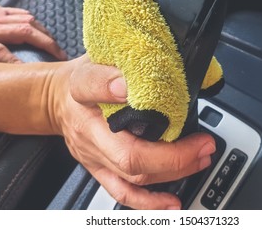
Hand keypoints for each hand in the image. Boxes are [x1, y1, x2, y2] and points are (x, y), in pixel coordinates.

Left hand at [0, 5, 66, 62]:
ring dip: (44, 32)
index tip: (36, 75)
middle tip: (61, 56)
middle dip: (46, 44)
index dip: (20, 64)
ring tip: (56, 45)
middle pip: (24, 32)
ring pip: (26, 20)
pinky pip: (21, 13)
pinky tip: (42, 31)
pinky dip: (35, 22)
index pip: (1, 54)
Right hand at [51, 55, 215, 209]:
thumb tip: (134, 75)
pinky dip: (149, 202)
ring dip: (173, 172)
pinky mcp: (100, 170)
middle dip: (173, 154)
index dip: (111, 87)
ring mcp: (95, 156)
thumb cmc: (80, 81)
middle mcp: (89, 131)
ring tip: (201, 160)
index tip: (132, 85)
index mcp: (82, 94)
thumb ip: (113, 62)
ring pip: (134, 176)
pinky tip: (171, 203)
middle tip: (204, 143)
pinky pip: (123, 193)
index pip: (91, 86)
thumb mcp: (93, 58)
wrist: (57, 102)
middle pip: (128, 153)